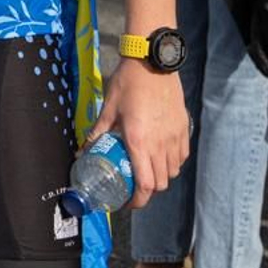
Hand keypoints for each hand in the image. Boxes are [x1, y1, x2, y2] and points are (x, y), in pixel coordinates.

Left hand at [89, 60, 188, 207]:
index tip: (127, 204)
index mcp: (139, 141)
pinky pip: (182, 157)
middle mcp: (160, 144)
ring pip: (172, 172)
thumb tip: (82, 150)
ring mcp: (175, 138)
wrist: (153, 63)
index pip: (144, 184)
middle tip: (133, 187)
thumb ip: (97, 133)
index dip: (137, 201)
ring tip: (146, 170)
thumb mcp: (108, 109)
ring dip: (160, 177)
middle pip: (160, 183)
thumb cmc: (128, 85)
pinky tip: (161, 156)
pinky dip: (172, 163)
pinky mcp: (184, 129)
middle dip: (146, 191)